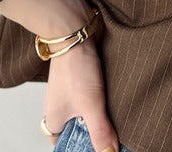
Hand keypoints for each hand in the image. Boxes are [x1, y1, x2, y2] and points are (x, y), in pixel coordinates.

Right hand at [42, 25, 118, 151]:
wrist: (76, 31)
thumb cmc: (75, 67)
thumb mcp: (91, 105)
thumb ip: (100, 132)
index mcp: (54, 121)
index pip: (66, 146)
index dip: (82, 148)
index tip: (101, 148)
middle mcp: (60, 109)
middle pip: (79, 132)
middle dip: (95, 134)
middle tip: (114, 137)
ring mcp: (71, 94)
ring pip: (87, 114)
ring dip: (101, 117)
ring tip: (117, 119)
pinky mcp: (82, 81)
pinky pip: (93, 98)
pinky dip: (103, 101)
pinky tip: (115, 101)